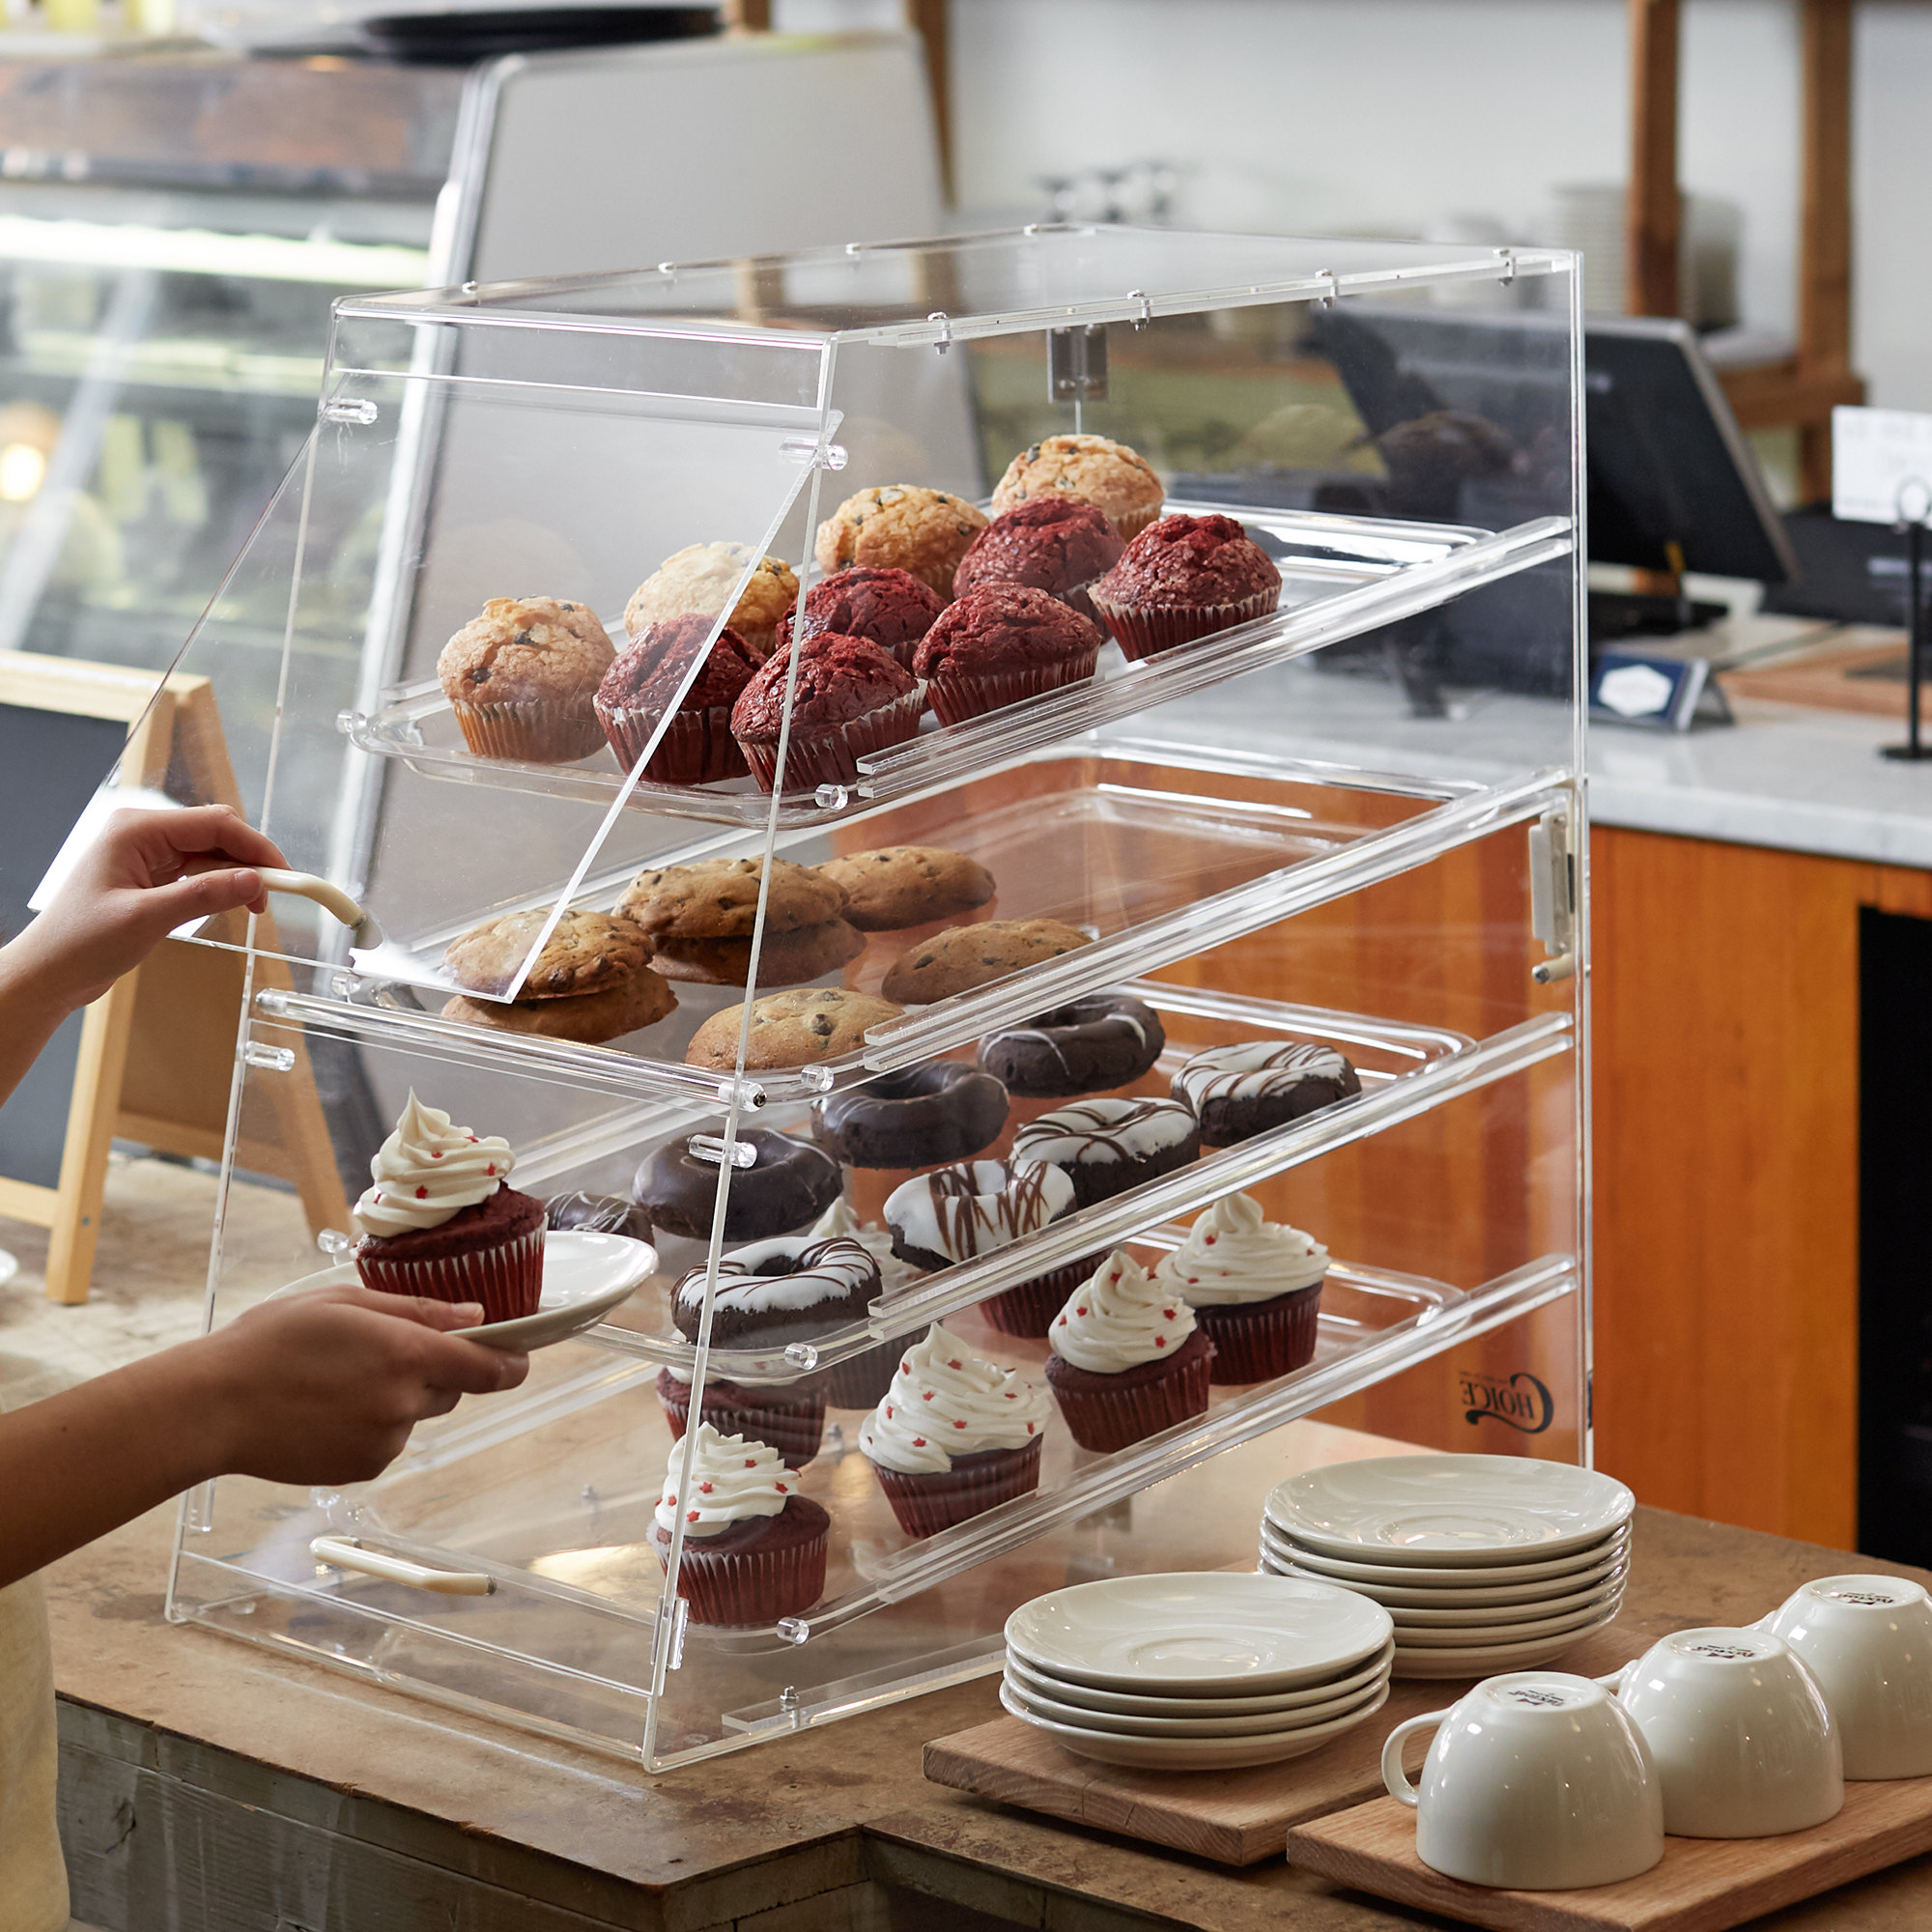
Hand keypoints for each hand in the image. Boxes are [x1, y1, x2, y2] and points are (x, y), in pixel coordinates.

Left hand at [10, 803, 287, 1012]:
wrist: (48, 973)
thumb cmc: (80, 943)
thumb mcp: (147, 919)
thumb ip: (204, 895)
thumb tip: (254, 882)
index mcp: (136, 830)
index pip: (214, 824)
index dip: (256, 847)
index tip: (286, 875)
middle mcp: (142, 834)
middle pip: (216, 834)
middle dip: (250, 862)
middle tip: (273, 897)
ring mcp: (145, 854)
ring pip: (211, 854)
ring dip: (236, 877)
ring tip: (254, 906)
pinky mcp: (149, 876)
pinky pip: (197, 871)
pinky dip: (219, 886)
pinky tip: (230, 904)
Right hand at [198, 1284, 530, 1486]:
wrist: (213, 1407)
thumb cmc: (271, 1343)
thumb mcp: (344, 1302)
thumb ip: (418, 1311)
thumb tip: (475, 1317)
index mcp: (405, 1355)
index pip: (488, 1368)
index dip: (511, 1362)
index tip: (519, 1357)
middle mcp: (403, 1404)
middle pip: (451, 1388)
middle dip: (432, 1370)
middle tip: (378, 1351)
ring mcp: (383, 1441)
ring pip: (415, 1415)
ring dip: (396, 1398)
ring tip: (336, 1381)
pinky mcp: (362, 1468)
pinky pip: (386, 1440)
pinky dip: (370, 1425)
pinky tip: (325, 1409)